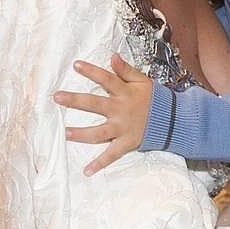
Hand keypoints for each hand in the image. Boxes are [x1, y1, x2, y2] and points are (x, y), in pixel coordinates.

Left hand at [53, 54, 152, 173]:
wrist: (173, 120)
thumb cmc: (154, 99)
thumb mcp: (143, 81)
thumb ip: (126, 70)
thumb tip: (112, 57)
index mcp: (124, 92)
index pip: (106, 79)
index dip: (91, 71)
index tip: (76, 65)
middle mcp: (121, 110)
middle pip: (95, 104)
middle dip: (75, 100)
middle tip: (57, 97)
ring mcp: (122, 128)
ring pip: (99, 132)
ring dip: (82, 134)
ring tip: (66, 133)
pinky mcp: (126, 143)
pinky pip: (112, 155)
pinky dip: (100, 164)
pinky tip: (87, 171)